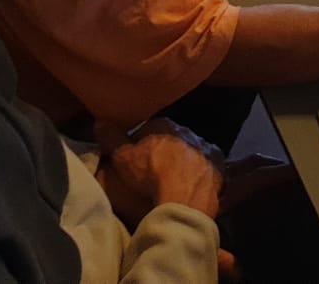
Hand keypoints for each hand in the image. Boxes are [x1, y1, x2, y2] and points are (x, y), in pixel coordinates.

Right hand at [98, 118, 225, 221]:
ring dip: (183, 162)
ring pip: (191, 152)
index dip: (139, 144)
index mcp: (164, 125)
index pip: (148, 129)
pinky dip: (201, 175)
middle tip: (154, 171)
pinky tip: (193, 186)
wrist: (184, 197)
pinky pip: (208, 168)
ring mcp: (206, 149)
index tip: (134, 160)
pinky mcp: (219, 168)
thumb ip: (111, 138)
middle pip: (171, 140)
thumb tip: (99, 122)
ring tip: (173, 181)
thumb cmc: (150, 174)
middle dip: (164, 151)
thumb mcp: (122, 157)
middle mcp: (188, 132)